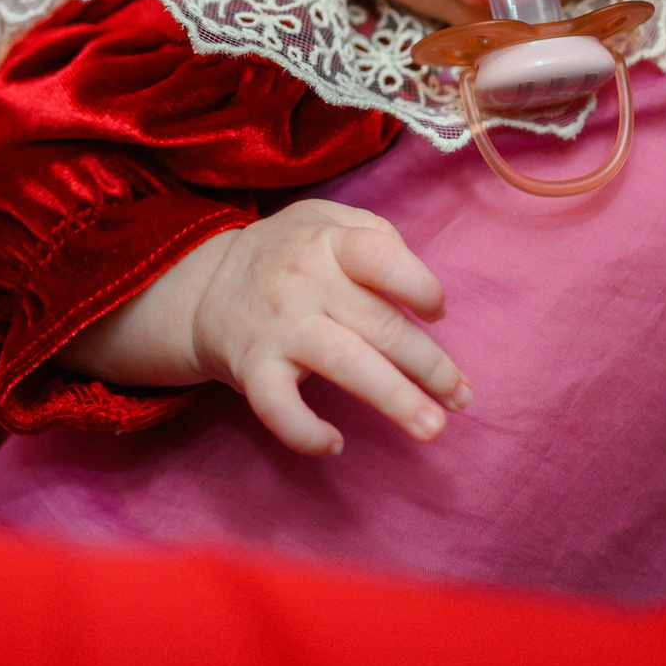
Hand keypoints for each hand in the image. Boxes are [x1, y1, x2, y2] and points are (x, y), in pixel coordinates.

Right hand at [60, 200, 471, 456]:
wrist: (204, 287)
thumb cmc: (285, 255)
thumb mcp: (324, 220)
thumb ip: (376, 235)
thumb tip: (423, 292)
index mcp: (327, 242)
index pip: (383, 257)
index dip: (420, 287)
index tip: (436, 314)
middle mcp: (304, 282)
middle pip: (381, 325)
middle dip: (430, 366)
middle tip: (461, 398)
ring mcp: (278, 327)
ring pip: (346, 365)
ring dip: (396, 399)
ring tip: (432, 427)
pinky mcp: (252, 368)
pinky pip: (278, 407)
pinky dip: (304, 431)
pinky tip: (334, 445)